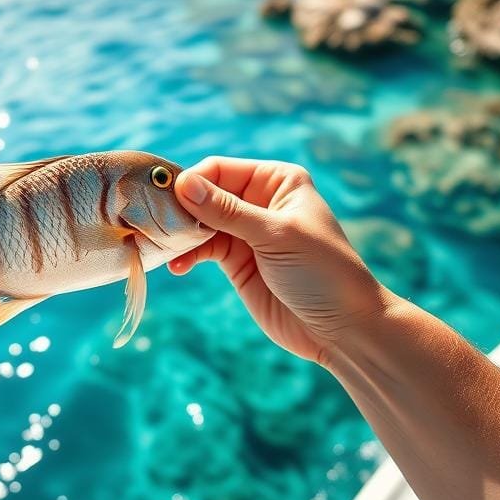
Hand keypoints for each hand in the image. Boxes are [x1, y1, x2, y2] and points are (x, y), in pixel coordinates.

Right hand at [170, 157, 387, 366]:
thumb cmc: (323, 272)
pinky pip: (203, 249)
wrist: (343, 330)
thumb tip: (184, 184)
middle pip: (205, 194)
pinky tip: (178, 266)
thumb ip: (227, 211)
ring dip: (181, 234)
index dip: (192, 182)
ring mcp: (246, 232)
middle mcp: (260, 200)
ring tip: (164, 248)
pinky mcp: (237, 261)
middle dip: (182, 208)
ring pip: (200, 222)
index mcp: (277, 180)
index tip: (168, 201)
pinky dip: (188, 255)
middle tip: (156, 225)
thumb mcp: (275, 236)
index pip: (220, 169)